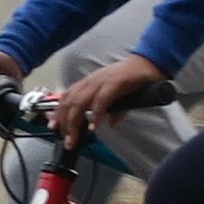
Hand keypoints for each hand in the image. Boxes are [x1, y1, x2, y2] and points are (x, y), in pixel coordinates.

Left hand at [46, 53, 167, 150]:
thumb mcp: (119, 95)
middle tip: (66, 140)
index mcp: (90, 82)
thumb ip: (114, 110)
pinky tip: (95, 128)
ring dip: (74, 123)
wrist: (150, 63)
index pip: (67, 97)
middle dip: (64, 123)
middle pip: (69, 102)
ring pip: (80, 103)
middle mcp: (92, 81)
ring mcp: (102, 82)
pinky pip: (100, 102)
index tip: (54, 127)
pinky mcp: (114, 84)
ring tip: (75, 138)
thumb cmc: (134, 77)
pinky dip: (95, 116)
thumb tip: (111, 123)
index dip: (58, 112)